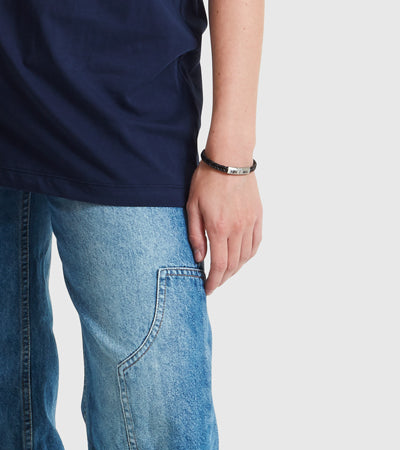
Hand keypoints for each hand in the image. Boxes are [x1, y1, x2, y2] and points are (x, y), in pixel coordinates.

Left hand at [185, 164, 262, 294]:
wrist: (230, 160)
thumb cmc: (207, 180)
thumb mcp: (192, 206)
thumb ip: (195, 234)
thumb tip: (198, 258)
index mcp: (219, 228)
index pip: (219, 265)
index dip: (213, 281)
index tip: (207, 289)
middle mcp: (237, 229)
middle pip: (233, 264)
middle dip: (223, 278)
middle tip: (214, 283)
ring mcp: (250, 223)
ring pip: (246, 256)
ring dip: (236, 269)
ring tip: (225, 273)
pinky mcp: (258, 216)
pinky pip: (256, 243)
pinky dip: (248, 255)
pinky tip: (241, 258)